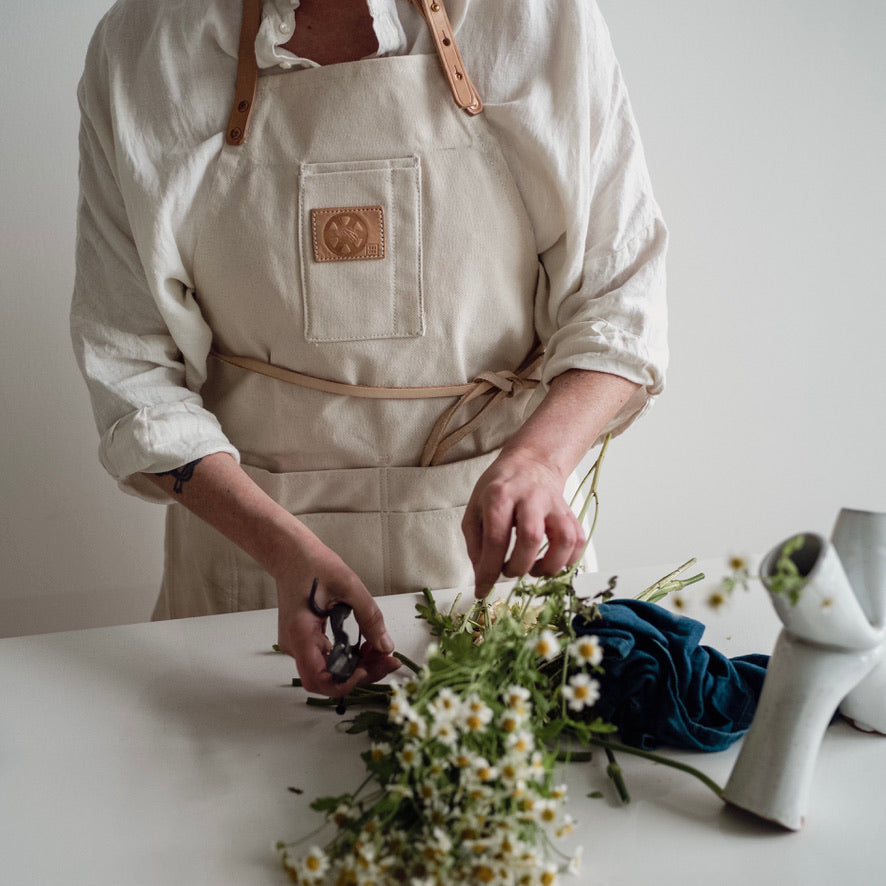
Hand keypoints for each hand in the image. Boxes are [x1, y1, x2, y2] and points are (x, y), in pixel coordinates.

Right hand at [275, 539, 400, 695]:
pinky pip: (327, 659)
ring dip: (357, 667)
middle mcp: (295, 645)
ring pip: (328, 671)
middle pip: (326, 680)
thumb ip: (370, 617)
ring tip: (381, 653)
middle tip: (388, 661)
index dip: (344, 683)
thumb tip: (386, 646)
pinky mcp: (305, 640)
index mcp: (300, 633)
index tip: (366, 669)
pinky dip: (349, 657)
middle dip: (360, 675)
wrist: (291, 554)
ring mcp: (298, 644)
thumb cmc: (313, 564)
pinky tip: (367, 647)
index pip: (318, 679)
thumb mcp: (349, 586)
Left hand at [462, 449, 584, 598]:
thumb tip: (483, 575)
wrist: (531, 462)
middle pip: (531, 536)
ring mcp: (554, 504)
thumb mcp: (475, 508)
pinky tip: (551, 562)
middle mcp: (529, 497)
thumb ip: (475, 542)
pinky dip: (568, 560)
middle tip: (509, 571)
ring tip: (533, 569)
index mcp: (500, 495)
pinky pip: (579, 540)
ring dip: (549, 565)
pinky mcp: (570, 512)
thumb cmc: (500, 488)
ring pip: (564, 539)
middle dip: (519, 566)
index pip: (495, 537)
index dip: (489, 569)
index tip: (483, 589)